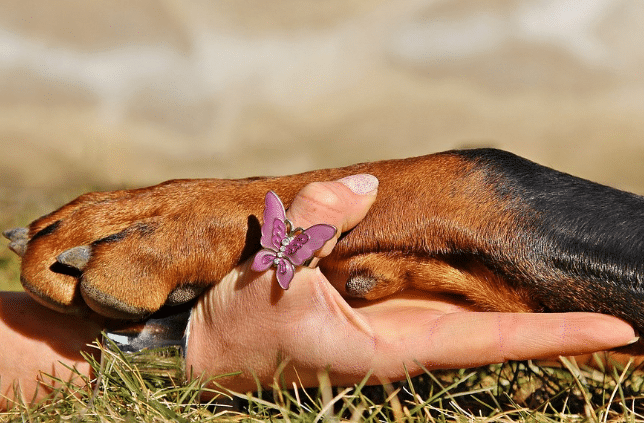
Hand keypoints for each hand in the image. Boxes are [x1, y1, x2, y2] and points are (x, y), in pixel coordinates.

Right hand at [186, 175, 636, 391]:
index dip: (557, 336)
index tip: (620, 332)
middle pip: (500, 330)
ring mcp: (395, 324)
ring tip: (581, 303)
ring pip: (471, 309)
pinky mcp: (376, 309)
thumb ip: (314, 227)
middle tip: (622, 314)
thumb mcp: (271, 278)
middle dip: (560, 325)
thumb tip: (360, 185)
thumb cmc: (242, 329)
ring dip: (527, 305)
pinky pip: (435, 291)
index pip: (495, 341)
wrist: (214, 349)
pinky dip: (474, 283)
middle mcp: (408, 338)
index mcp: (395, 348)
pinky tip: (493, 273)